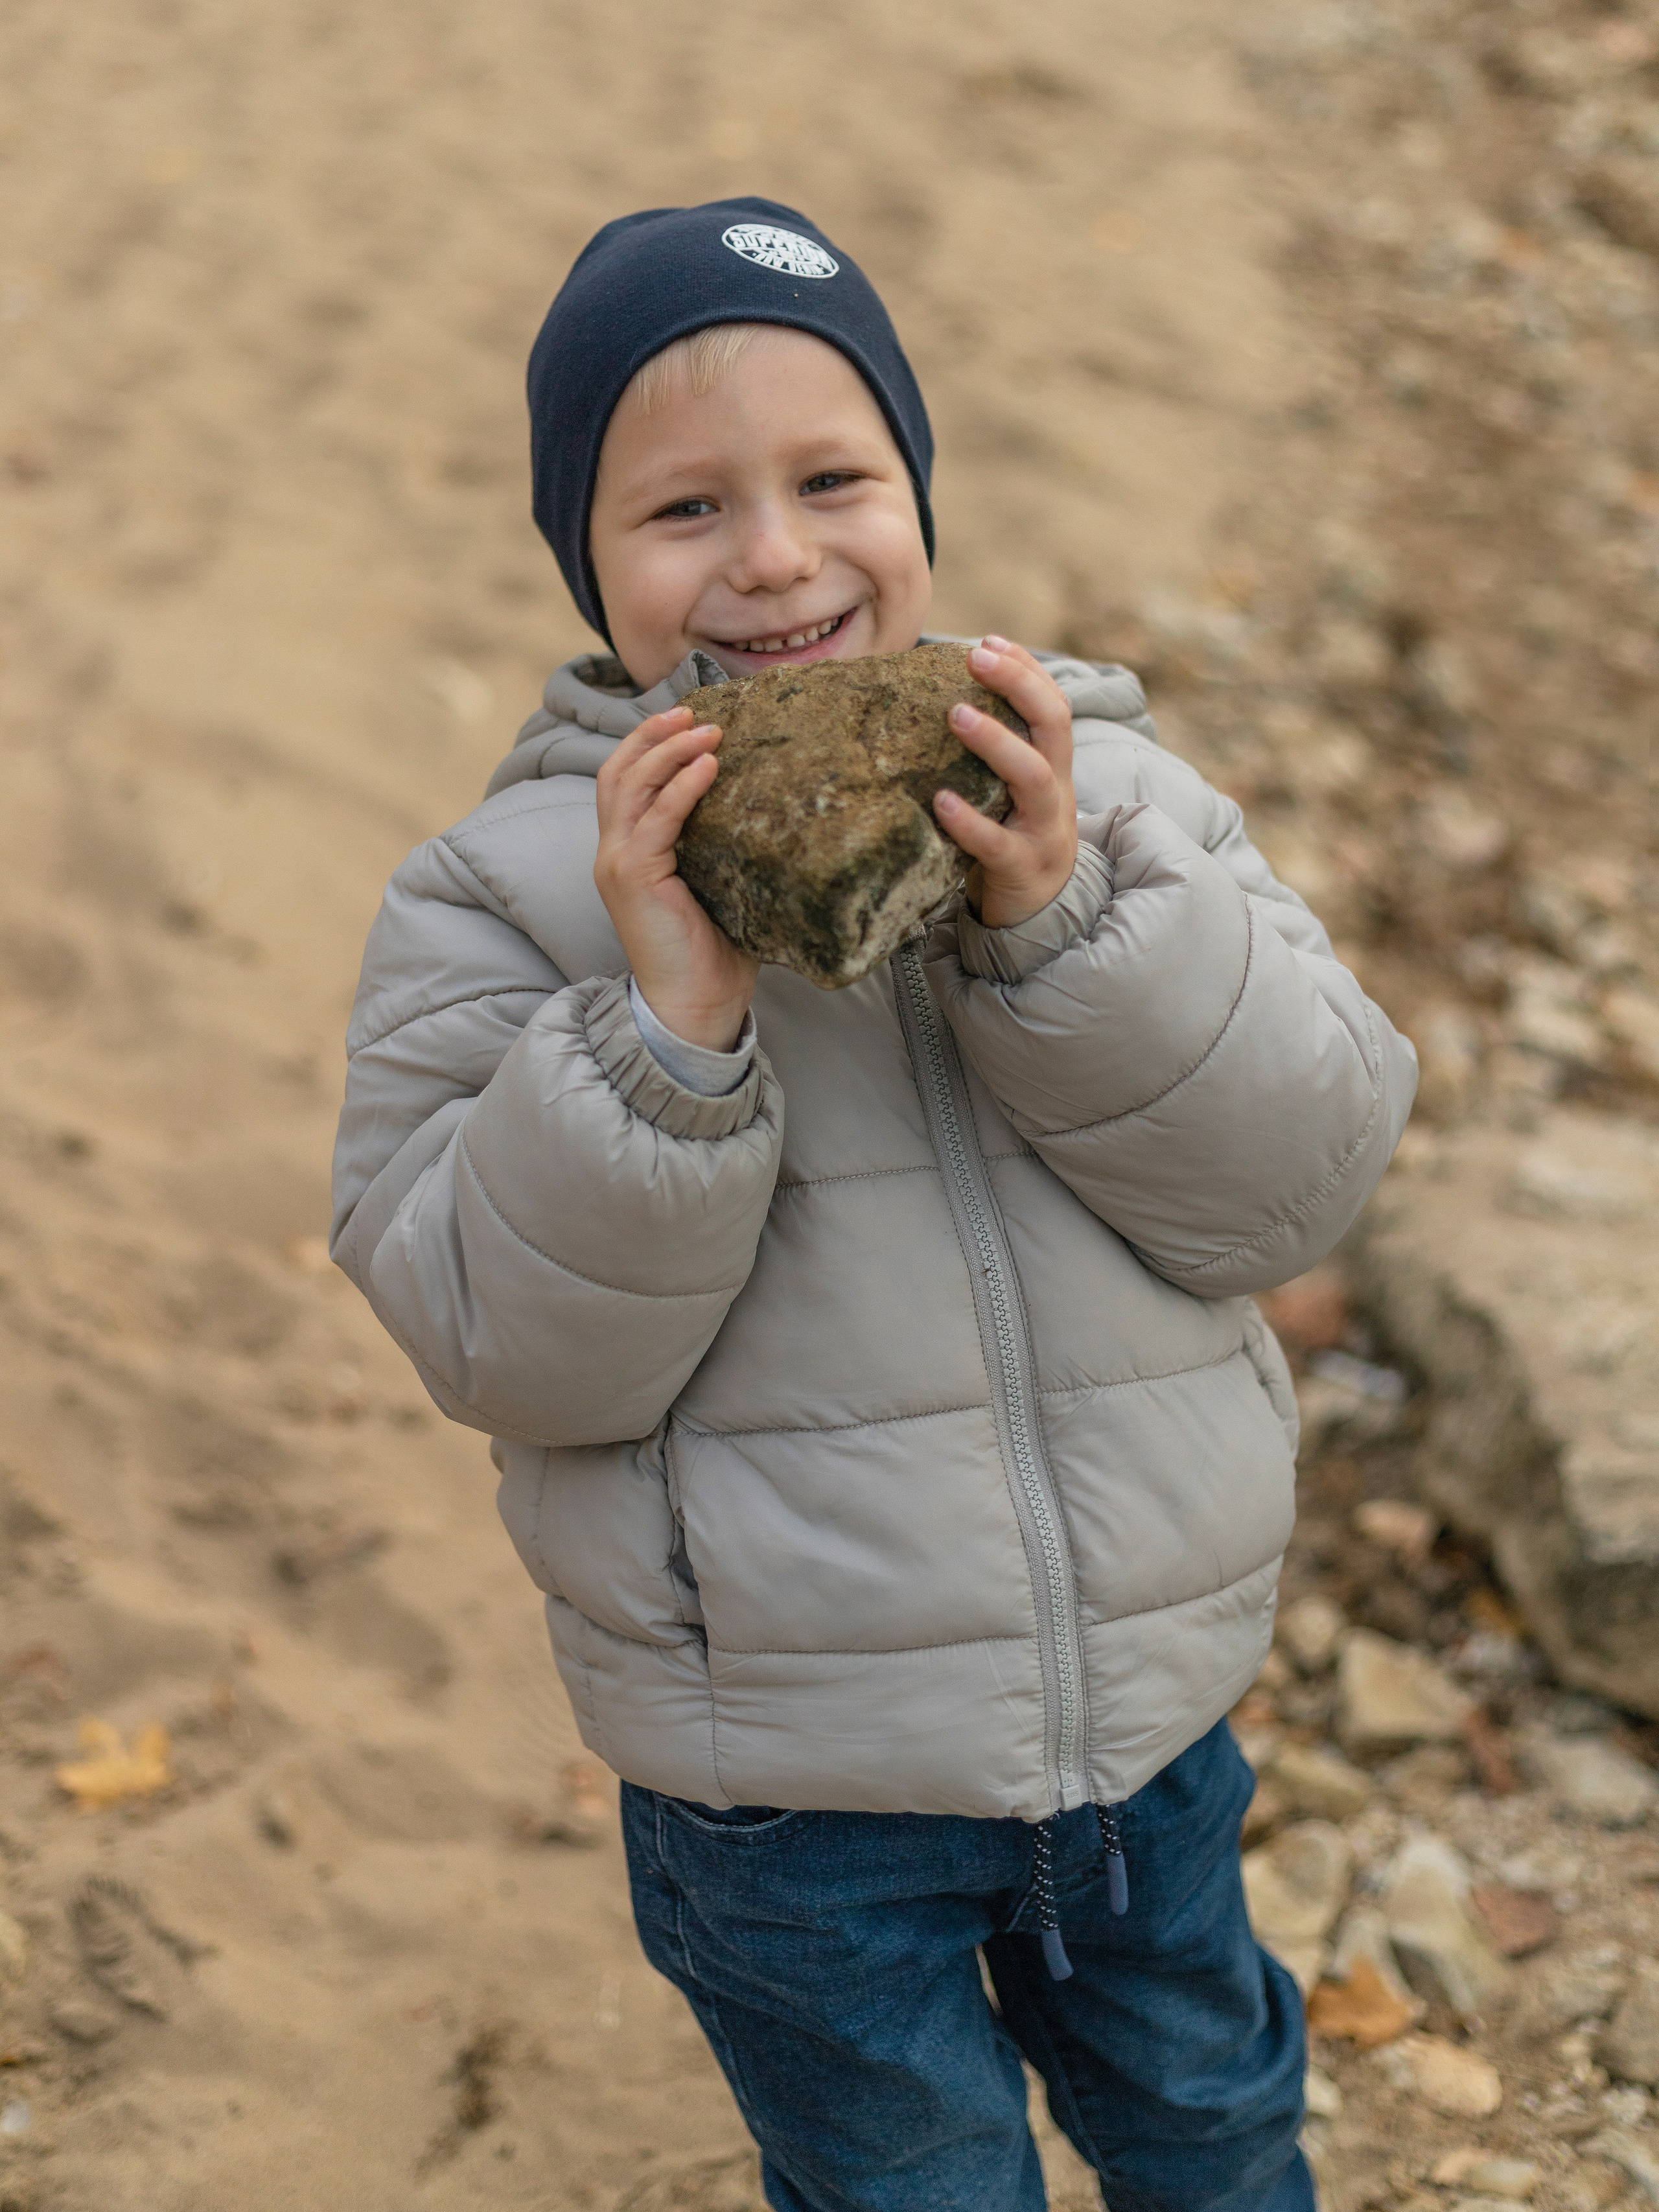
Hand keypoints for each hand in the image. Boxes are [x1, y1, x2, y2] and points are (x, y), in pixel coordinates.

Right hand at [594, 706, 758, 1050]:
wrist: (695, 1004)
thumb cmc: (715, 951)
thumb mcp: (718, 885)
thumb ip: (724, 846)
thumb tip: (773, 807)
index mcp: (629, 852)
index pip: (624, 781)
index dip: (648, 744)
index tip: (686, 718)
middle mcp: (613, 852)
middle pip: (617, 771)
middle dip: (652, 734)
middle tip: (693, 709)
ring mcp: (617, 863)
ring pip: (630, 786)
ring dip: (668, 751)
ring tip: (706, 730)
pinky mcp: (633, 878)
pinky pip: (656, 820)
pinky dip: (682, 788)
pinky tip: (709, 767)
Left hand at [934, 638, 1077, 927]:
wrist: (1040, 912)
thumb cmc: (1011, 836)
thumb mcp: (1009, 790)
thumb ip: (992, 752)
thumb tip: (938, 699)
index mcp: (1052, 765)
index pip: (1052, 704)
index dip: (1027, 669)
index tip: (989, 640)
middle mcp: (1055, 790)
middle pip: (1054, 724)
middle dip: (1019, 684)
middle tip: (976, 656)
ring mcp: (1043, 829)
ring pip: (1033, 777)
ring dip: (997, 741)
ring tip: (957, 714)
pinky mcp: (1021, 869)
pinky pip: (998, 844)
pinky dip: (970, 823)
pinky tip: (941, 802)